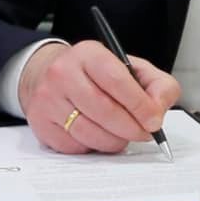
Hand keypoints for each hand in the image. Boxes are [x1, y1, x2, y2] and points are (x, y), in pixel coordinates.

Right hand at [17, 40, 180, 154]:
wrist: (48, 75)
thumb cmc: (95, 75)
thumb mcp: (129, 68)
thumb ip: (157, 86)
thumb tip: (158, 112)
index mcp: (88, 53)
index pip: (116, 80)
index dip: (139, 105)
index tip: (154, 120)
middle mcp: (63, 73)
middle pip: (104, 111)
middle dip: (131, 128)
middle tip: (143, 133)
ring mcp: (49, 99)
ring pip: (90, 133)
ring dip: (114, 141)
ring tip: (121, 134)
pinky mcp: (41, 123)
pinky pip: (76, 146)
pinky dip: (93, 146)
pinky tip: (97, 134)